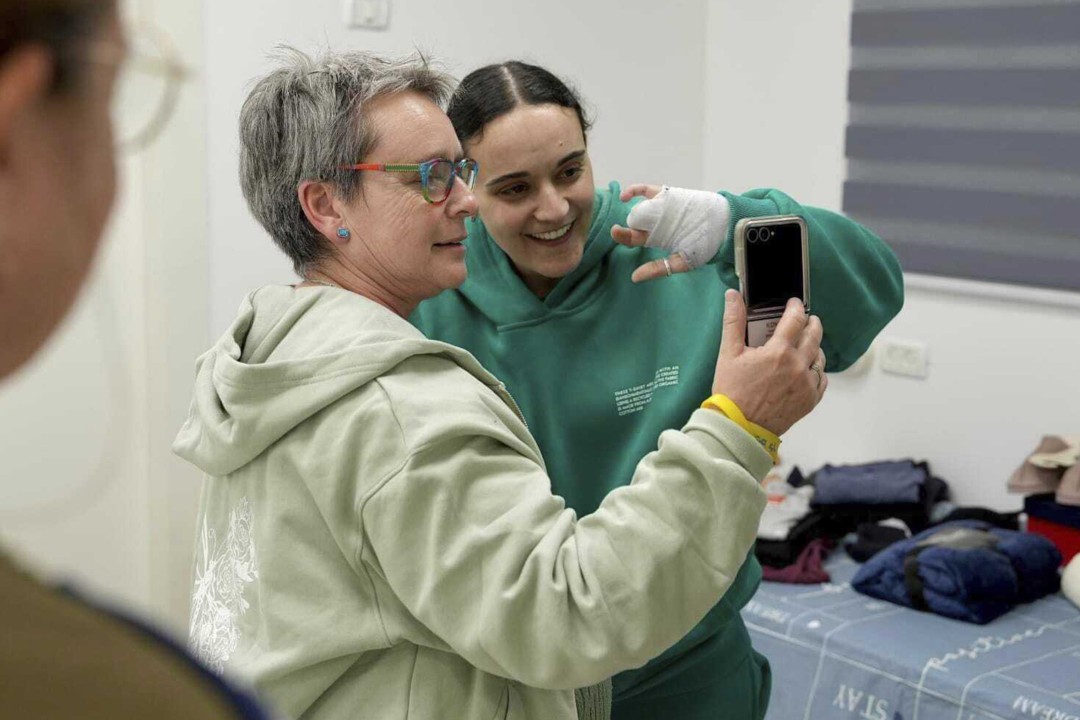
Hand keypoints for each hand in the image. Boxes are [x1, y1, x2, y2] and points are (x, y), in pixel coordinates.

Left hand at [611, 183, 729, 282]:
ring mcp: (660, 208)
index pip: (634, 238)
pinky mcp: (667, 195)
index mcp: (657, 238)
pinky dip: (634, 191)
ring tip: (629, 214)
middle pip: (634, 223)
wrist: (724, 225)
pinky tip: (625, 196)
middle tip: (617, 230)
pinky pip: (647, 191)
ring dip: (631, 210)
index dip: (623, 236)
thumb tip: (634, 278)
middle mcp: (656, 223)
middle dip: (624, 227)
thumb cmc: (705, 246)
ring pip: (639, 207)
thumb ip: (659, 269)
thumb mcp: (682, 262)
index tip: (616, 233)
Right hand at [711, 290, 826, 435]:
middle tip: (806, 319)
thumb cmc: (732, 392)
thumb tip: (733, 296)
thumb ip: (733, 321)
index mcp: (778, 351)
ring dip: (814, 346)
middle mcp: (797, 366)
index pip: (795, 319)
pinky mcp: (810, 400)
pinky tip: (807, 369)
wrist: (739, 427)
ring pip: (819, 357)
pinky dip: (816, 371)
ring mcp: (806, 384)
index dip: (796, 307)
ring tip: (806, 344)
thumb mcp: (728, 354)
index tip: (794, 304)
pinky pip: (822, 379)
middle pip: (814, 335)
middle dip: (811, 323)